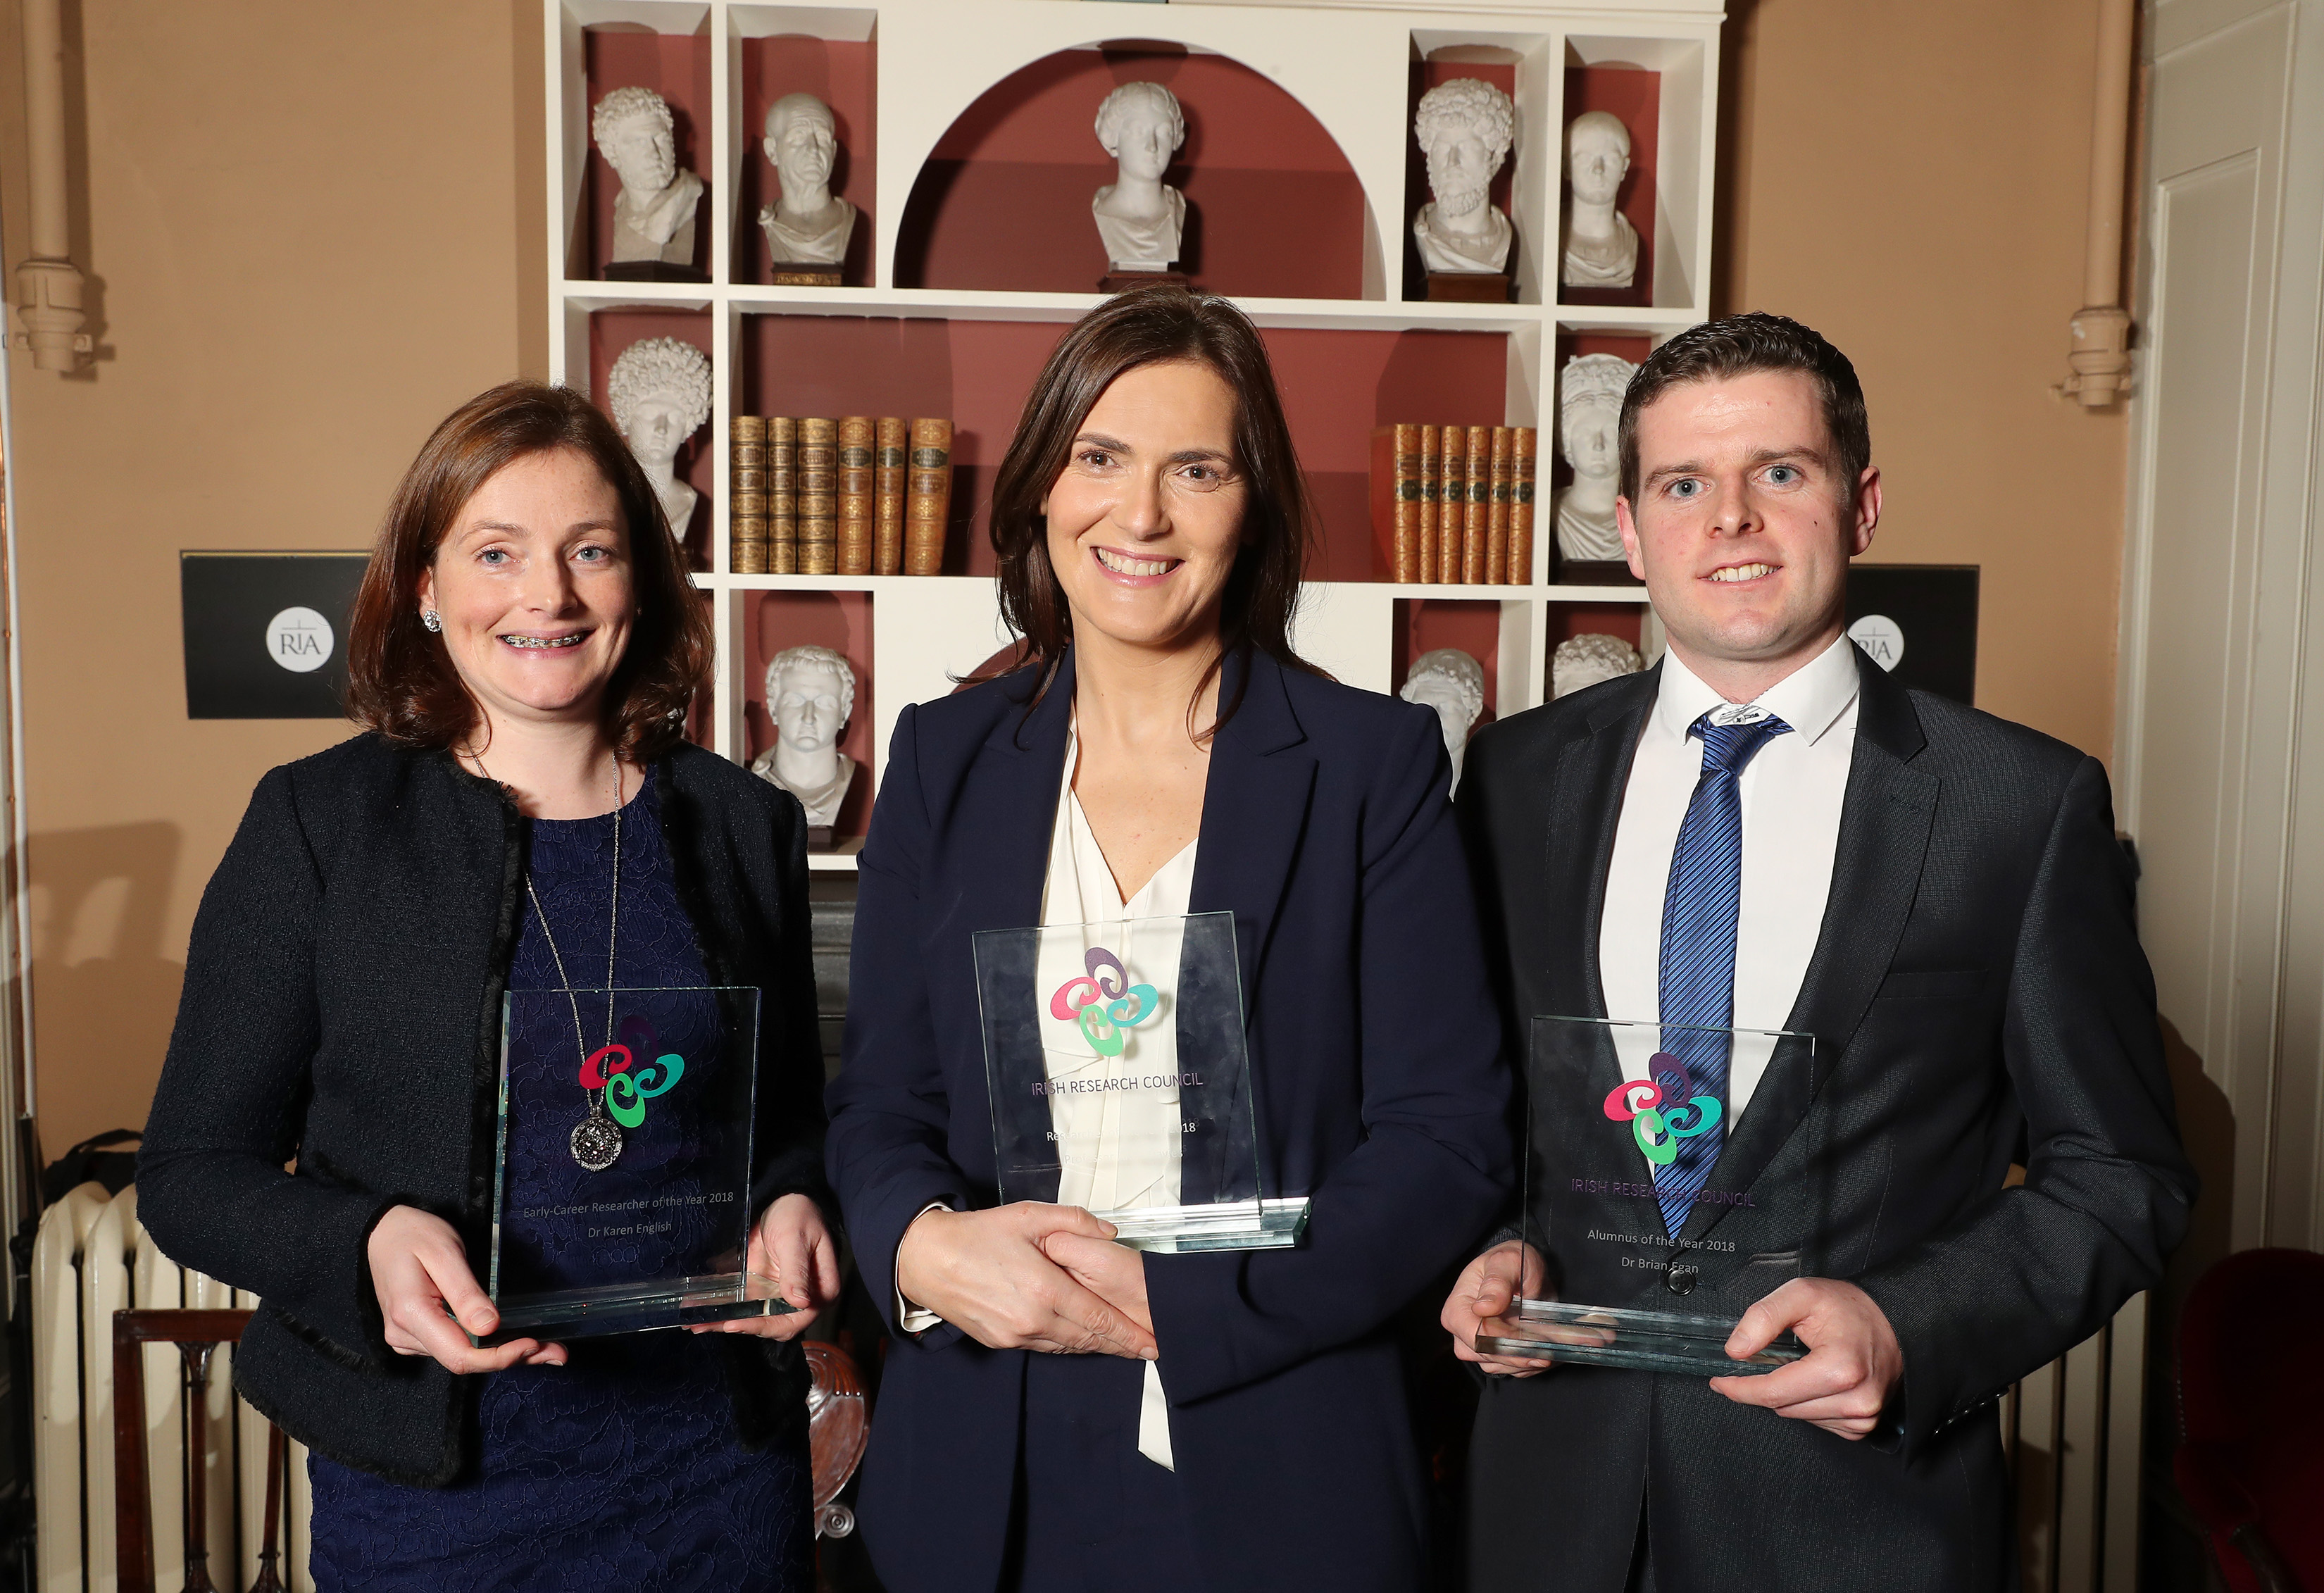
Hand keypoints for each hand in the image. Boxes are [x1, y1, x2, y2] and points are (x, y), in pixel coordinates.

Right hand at [367, 1205, 564, 1372]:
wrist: (383, 1233)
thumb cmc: (414, 1235)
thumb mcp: (444, 1252)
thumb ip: (466, 1292)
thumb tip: (490, 1327)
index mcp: (410, 1314)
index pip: (460, 1355)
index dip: (499, 1357)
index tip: (533, 1344)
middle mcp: (405, 1335)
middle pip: (464, 1361)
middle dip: (512, 1358)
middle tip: (556, 1352)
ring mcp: (408, 1339)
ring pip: (462, 1357)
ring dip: (503, 1354)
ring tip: (545, 1348)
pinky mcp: (417, 1336)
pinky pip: (455, 1347)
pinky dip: (486, 1347)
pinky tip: (513, 1341)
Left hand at [693, 1193, 841, 1340]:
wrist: (784, 1197)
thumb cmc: (799, 1214)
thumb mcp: (796, 1239)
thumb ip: (797, 1271)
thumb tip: (801, 1302)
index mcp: (819, 1290)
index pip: (793, 1320)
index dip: (765, 1325)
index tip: (737, 1323)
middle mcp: (798, 1297)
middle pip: (769, 1323)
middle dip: (739, 1326)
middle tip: (710, 1323)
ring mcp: (776, 1293)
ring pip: (751, 1316)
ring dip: (724, 1321)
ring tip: (696, 1324)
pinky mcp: (759, 1286)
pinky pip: (740, 1302)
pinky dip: (721, 1308)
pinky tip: (698, 1311)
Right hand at [894, 1203, 1157, 1359]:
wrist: (927, 1259)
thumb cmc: (978, 1235)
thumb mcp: (1029, 1216)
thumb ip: (1075, 1222)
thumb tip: (1110, 1234)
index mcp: (1046, 1289)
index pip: (1099, 1318)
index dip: (1128, 1333)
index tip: (1152, 1342)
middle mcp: (1033, 1320)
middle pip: (1088, 1339)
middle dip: (1120, 1345)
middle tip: (1147, 1349)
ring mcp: (1016, 1335)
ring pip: (1067, 1346)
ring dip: (1094, 1346)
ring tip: (1121, 1345)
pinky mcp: (1001, 1342)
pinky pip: (1044, 1345)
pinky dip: (1066, 1343)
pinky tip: (1079, 1338)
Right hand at [1443, 1241, 1555, 1376]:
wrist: (1525, 1269)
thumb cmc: (1511, 1261)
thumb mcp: (1507, 1262)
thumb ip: (1497, 1282)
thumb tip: (1482, 1308)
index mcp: (1457, 1309)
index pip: (1474, 1337)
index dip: (1502, 1342)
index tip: (1531, 1342)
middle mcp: (1462, 1331)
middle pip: (1486, 1356)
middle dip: (1518, 1355)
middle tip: (1548, 1350)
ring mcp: (1477, 1346)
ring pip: (1500, 1366)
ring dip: (1526, 1361)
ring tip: (1549, 1347)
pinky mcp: (1494, 1355)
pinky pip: (1511, 1369)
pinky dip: (1529, 1363)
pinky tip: (1543, 1349)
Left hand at [1710, 1278, 1902, 1438]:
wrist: (1896, 1322)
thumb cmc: (1850, 1308)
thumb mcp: (1802, 1294)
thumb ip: (1763, 1317)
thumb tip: (1735, 1350)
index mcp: (1840, 1370)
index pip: (1773, 1392)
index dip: (1740, 1388)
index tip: (1719, 1381)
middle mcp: (1855, 1401)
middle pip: (1782, 1406)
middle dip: (1763, 1386)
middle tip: (1764, 1359)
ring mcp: (1862, 1418)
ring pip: (1796, 1416)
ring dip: (1787, 1395)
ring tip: (1800, 1364)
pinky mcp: (1863, 1426)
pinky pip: (1816, 1421)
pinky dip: (1805, 1403)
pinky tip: (1814, 1380)